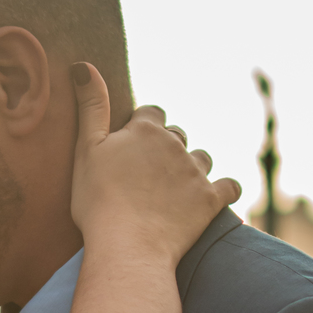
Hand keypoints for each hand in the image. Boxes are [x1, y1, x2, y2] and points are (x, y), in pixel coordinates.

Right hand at [69, 65, 239, 263]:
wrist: (128, 246)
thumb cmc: (99, 201)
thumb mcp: (86, 150)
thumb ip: (91, 107)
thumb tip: (83, 66)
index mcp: (145, 130)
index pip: (152, 113)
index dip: (142, 128)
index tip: (131, 148)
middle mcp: (175, 144)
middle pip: (177, 135)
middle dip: (166, 148)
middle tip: (147, 175)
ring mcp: (196, 172)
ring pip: (201, 158)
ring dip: (192, 168)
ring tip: (175, 190)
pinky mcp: (211, 200)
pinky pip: (229, 186)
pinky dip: (223, 190)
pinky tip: (212, 199)